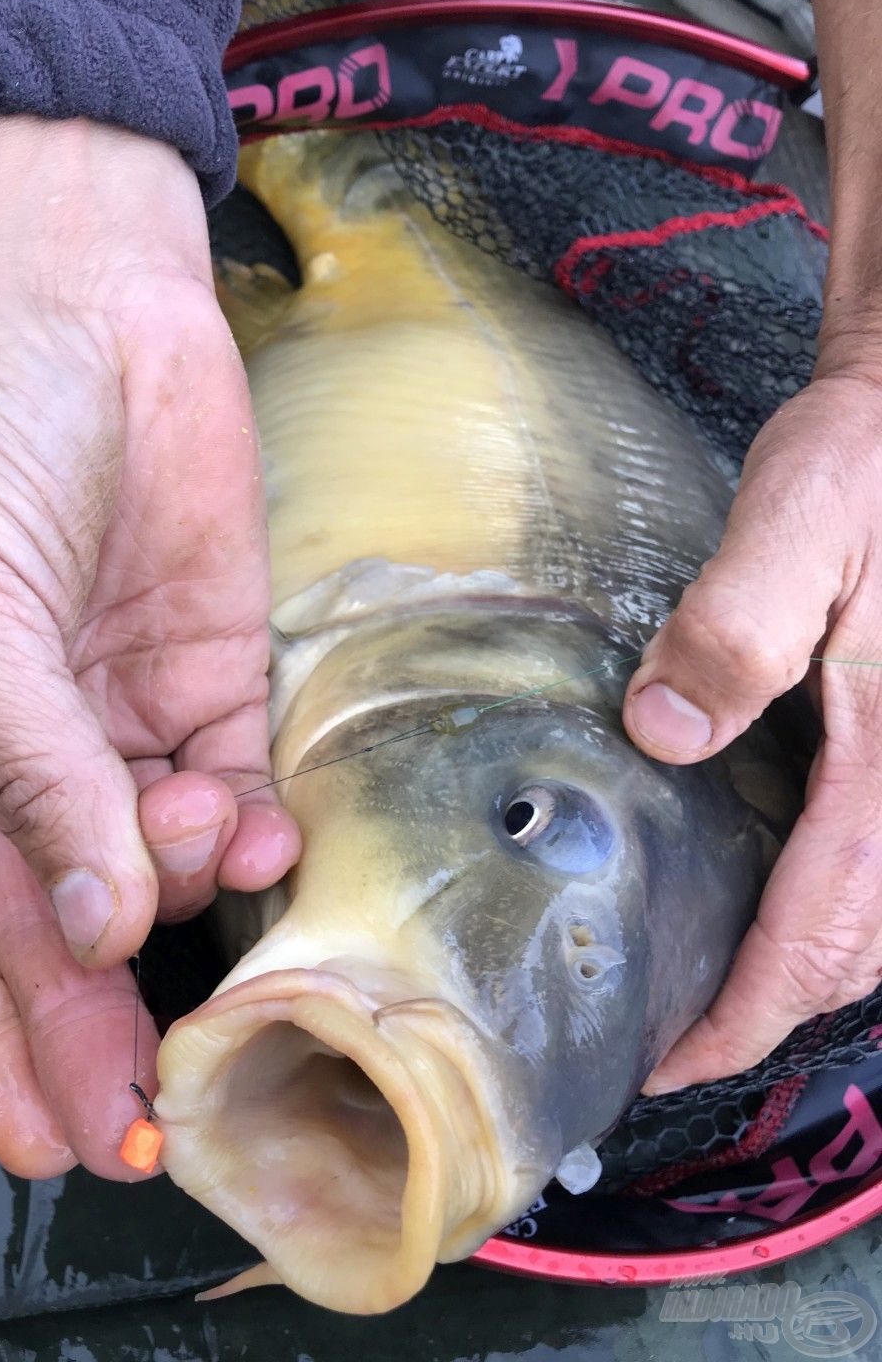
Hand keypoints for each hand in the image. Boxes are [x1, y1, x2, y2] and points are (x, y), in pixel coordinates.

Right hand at [0, 117, 300, 1177]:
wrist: (80, 298)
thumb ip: (28, 776)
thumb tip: (86, 922)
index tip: (44, 1134)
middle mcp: (25, 756)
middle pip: (55, 928)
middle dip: (94, 1023)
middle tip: (145, 1120)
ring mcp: (123, 721)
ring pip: (156, 866)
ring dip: (180, 891)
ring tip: (192, 856)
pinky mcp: (213, 675)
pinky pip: (237, 788)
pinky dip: (252, 828)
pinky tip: (258, 831)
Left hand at [622, 364, 881, 1092]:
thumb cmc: (873, 462)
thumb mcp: (799, 522)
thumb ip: (736, 627)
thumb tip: (664, 733)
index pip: (822, 932)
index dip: (745, 1014)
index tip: (671, 1062)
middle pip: (860, 950)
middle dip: (770, 1009)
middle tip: (675, 1035)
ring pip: (881, 917)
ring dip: (805, 966)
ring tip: (717, 983)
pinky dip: (834, 904)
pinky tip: (776, 886)